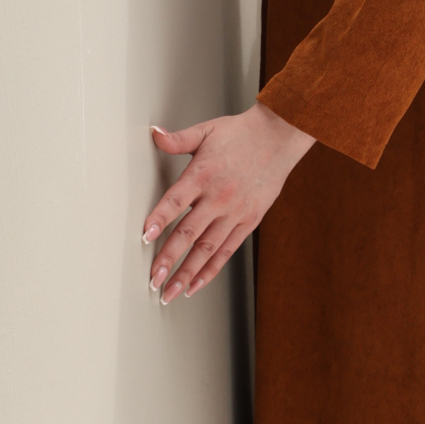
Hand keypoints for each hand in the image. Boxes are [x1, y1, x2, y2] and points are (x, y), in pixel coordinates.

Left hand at [142, 103, 314, 302]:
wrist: (279, 137)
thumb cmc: (241, 134)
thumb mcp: (206, 131)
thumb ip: (177, 139)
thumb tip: (154, 134)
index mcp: (203, 174)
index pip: (176, 201)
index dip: (159, 219)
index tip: (145, 237)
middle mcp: (219, 197)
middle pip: (189, 233)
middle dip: (169, 259)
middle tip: (153, 280)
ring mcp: (235, 212)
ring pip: (207, 249)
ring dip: (187, 273)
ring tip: (170, 293)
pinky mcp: (249, 221)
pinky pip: (227, 250)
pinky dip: (211, 269)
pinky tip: (196, 284)